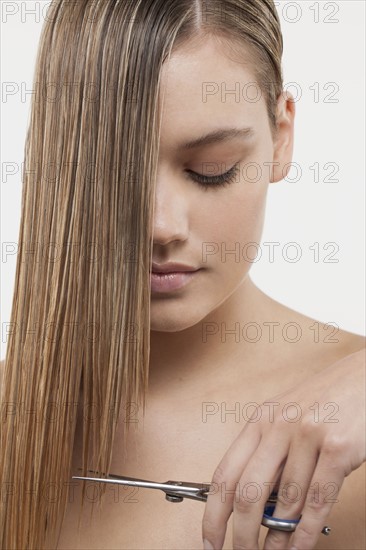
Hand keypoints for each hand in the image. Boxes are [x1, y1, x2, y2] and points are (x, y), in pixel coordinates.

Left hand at [202, 347, 365, 549]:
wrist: (361, 376)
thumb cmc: (324, 399)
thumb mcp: (286, 418)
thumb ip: (269, 453)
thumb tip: (256, 504)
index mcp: (260, 420)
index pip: (225, 473)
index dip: (212, 513)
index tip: (209, 538)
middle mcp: (278, 426)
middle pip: (247, 492)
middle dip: (240, 533)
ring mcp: (308, 436)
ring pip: (286, 502)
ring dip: (278, 539)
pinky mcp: (337, 448)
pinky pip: (317, 501)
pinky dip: (306, 533)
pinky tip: (299, 547)